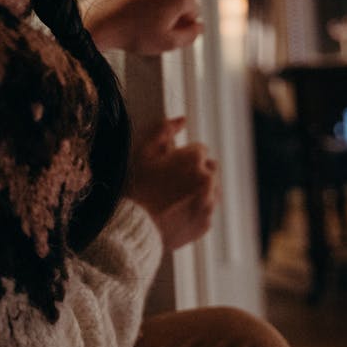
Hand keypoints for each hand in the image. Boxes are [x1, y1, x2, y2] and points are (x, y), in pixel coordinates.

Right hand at [126, 117, 218, 250]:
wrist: (135, 227)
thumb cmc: (136, 188)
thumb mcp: (143, 153)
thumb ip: (163, 130)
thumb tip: (182, 120)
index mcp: (194, 159)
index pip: (200, 149)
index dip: (183, 156)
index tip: (170, 166)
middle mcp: (208, 179)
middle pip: (209, 168)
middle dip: (196, 171)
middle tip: (173, 182)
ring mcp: (209, 202)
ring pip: (211, 189)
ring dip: (199, 190)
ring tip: (175, 198)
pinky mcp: (206, 223)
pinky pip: (206, 211)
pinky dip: (196, 210)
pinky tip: (177, 212)